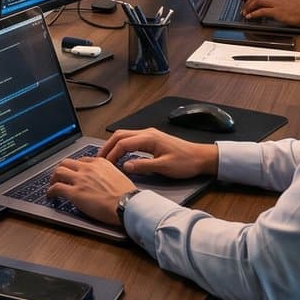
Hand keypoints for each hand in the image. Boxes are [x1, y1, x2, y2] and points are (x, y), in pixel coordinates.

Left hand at [47, 157, 136, 225]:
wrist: (128, 204)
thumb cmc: (127, 195)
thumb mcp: (118, 176)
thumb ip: (107, 174)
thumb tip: (103, 180)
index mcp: (100, 163)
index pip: (81, 160)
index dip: (74, 167)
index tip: (73, 172)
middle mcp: (88, 168)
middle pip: (66, 162)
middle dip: (61, 169)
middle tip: (59, 176)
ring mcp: (80, 179)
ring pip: (58, 172)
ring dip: (53, 178)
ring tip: (52, 185)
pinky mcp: (74, 193)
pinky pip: (56, 188)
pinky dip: (50, 191)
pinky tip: (51, 195)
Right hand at [99, 128, 219, 179]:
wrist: (201, 157)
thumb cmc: (185, 162)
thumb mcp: (164, 167)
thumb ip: (143, 166)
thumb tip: (125, 166)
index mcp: (149, 138)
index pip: (123, 143)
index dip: (112, 154)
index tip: (104, 164)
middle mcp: (147, 133)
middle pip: (120, 135)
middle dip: (108, 146)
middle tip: (99, 159)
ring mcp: (150, 134)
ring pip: (125, 135)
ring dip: (114, 145)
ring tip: (106, 157)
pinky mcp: (152, 139)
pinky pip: (132, 139)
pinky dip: (122, 145)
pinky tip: (120, 154)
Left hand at [240, 0, 299, 27]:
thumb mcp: (292, 1)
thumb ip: (282, 2)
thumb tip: (275, 9)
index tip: (250, 3)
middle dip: (248, 2)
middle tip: (244, 8)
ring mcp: (277, 2)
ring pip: (257, 1)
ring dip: (248, 7)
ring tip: (245, 13)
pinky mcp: (277, 11)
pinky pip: (261, 11)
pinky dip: (253, 13)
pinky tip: (250, 16)